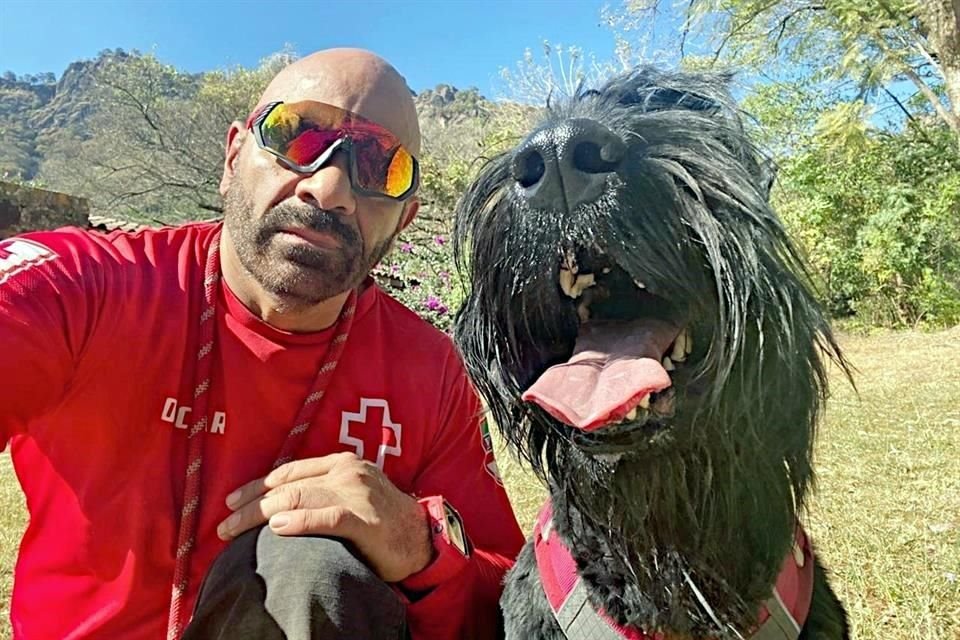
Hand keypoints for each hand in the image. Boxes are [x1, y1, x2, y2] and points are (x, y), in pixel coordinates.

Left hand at [216, 452, 432, 581]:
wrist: (422, 537)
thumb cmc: (382, 520)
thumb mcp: (351, 495)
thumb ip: (321, 494)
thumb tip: (277, 508)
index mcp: (341, 463)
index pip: (289, 472)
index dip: (256, 486)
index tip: (232, 501)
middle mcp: (346, 472)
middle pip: (286, 486)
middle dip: (250, 506)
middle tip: (224, 526)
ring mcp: (356, 493)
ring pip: (298, 498)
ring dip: (259, 515)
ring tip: (234, 530)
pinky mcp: (365, 518)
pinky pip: (326, 517)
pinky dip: (298, 521)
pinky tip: (276, 527)